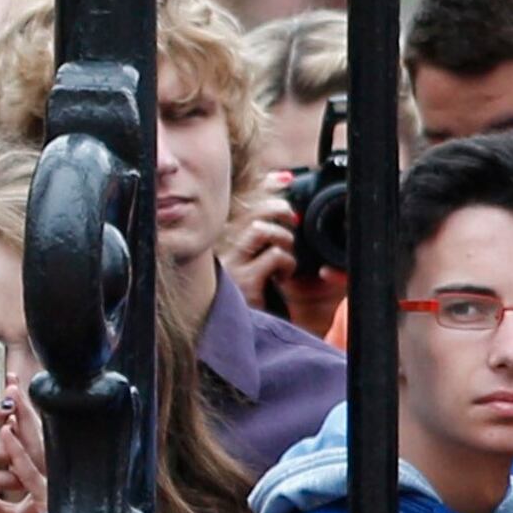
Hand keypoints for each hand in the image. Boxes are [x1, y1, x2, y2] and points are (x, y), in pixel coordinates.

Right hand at [229, 171, 299, 310]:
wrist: (230, 335)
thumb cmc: (244, 299)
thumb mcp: (251, 264)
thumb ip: (263, 239)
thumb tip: (284, 207)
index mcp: (223, 242)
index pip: (243, 203)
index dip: (264, 185)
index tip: (283, 178)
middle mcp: (222, 250)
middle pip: (251, 210)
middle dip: (277, 208)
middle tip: (290, 218)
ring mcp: (232, 265)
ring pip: (260, 230)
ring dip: (282, 239)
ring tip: (285, 253)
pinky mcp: (245, 282)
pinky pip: (273, 257)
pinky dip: (287, 263)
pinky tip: (283, 276)